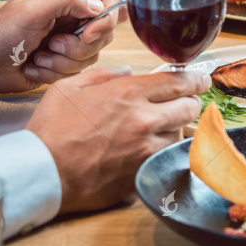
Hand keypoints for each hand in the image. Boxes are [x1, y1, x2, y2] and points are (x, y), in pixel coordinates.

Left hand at [0, 0, 120, 93]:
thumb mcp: (32, 10)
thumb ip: (67, 0)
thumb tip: (98, 4)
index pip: (108, 0)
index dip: (105, 19)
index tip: (88, 32)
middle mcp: (72, 17)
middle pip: (103, 34)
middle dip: (78, 46)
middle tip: (52, 43)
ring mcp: (69, 41)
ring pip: (91, 56)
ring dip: (62, 62)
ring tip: (39, 55)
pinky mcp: (64, 63)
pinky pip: (76, 72)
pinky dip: (53, 73)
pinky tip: (34, 66)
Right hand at [26, 67, 211, 213]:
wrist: (43, 173)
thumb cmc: (51, 130)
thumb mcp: (69, 88)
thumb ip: (102, 75)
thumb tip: (125, 71)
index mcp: (129, 93)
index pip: (179, 82)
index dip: (195, 80)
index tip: (201, 80)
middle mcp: (145, 119)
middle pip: (190, 107)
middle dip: (189, 103)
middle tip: (182, 103)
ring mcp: (147, 149)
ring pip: (179, 134)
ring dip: (172, 129)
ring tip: (151, 129)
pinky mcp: (144, 172)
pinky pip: (164, 157)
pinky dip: (160, 151)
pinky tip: (143, 149)